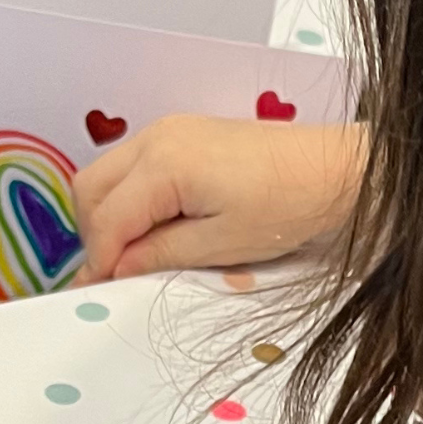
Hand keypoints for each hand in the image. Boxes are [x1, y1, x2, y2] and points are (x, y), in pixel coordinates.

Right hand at [73, 116, 366, 283]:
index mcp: (163, 165)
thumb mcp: (218, 246)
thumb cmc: (284, 207)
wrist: (332, 171)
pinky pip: (132, 166)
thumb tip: (116, 270)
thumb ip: (158, 256)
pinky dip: (129, 198)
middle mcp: (156, 138)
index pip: (106, 218)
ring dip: (109, 215)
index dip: (98, 261)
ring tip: (133, 254)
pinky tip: (153, 227)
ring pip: (106, 174)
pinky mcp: (181, 134)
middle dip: (93, 234)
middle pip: (90, 188)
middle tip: (113, 274)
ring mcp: (167, 131)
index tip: (97, 292)